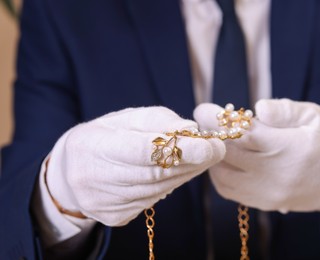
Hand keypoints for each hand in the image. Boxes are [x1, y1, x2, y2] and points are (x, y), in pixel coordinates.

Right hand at [46, 107, 224, 225]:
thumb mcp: (123, 119)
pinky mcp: (114, 217)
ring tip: (199, 157)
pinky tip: (174, 172)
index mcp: (92, 147)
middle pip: (157, 173)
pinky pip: (153, 200)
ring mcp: (104, 203)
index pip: (143, 151)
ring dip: (186, 173)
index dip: (181, 149)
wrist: (70, 173)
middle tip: (216, 148)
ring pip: (160, 189)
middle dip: (193, 161)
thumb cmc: (101, 138)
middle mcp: (95, 180)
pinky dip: (170, 184)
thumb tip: (190, 128)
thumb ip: (156, 120)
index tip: (211, 145)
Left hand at [194, 99, 319, 213]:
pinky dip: (219, 174)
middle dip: (209, 133)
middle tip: (203, 119)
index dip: (217, 119)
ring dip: (213, 155)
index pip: (241, 133)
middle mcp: (276, 175)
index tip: (203, 109)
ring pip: (222, 175)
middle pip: (227, 154)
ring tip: (214, 138)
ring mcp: (269, 193)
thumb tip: (257, 108)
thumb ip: (285, 110)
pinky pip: (230, 191)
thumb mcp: (314, 116)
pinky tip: (224, 159)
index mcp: (290, 148)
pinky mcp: (265, 204)